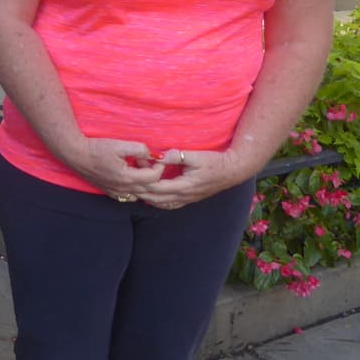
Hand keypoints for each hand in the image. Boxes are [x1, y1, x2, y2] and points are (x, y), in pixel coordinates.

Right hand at [62, 137, 163, 198]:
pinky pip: (130, 197)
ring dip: (146, 183)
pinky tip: (132, 178)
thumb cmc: (96, 148)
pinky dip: (136, 190)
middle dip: (154, 174)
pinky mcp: (111, 193)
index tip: (154, 156)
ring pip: (142, 195)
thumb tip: (154, 154)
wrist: (76, 155)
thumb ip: (140, 149)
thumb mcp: (119, 145)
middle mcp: (124, 189)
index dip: (158, 166)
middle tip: (147, 161)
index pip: (154, 177)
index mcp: (127, 177)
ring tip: (140, 169)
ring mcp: (117, 193)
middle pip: (151, 188)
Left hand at [136, 148, 250, 209]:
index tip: (133, 173)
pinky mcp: (189, 198)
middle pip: (156, 198)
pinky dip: (157, 202)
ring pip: (162, 204)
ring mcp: (187, 199)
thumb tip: (161, 155)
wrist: (232, 171)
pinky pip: (169, 204)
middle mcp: (184, 196)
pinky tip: (151, 197)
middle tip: (126, 184)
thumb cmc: (215, 161)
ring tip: (134, 191)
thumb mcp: (196, 156)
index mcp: (184, 186)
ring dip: (147, 198)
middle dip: (140, 191)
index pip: (157, 187)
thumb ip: (178, 156)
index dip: (143, 181)